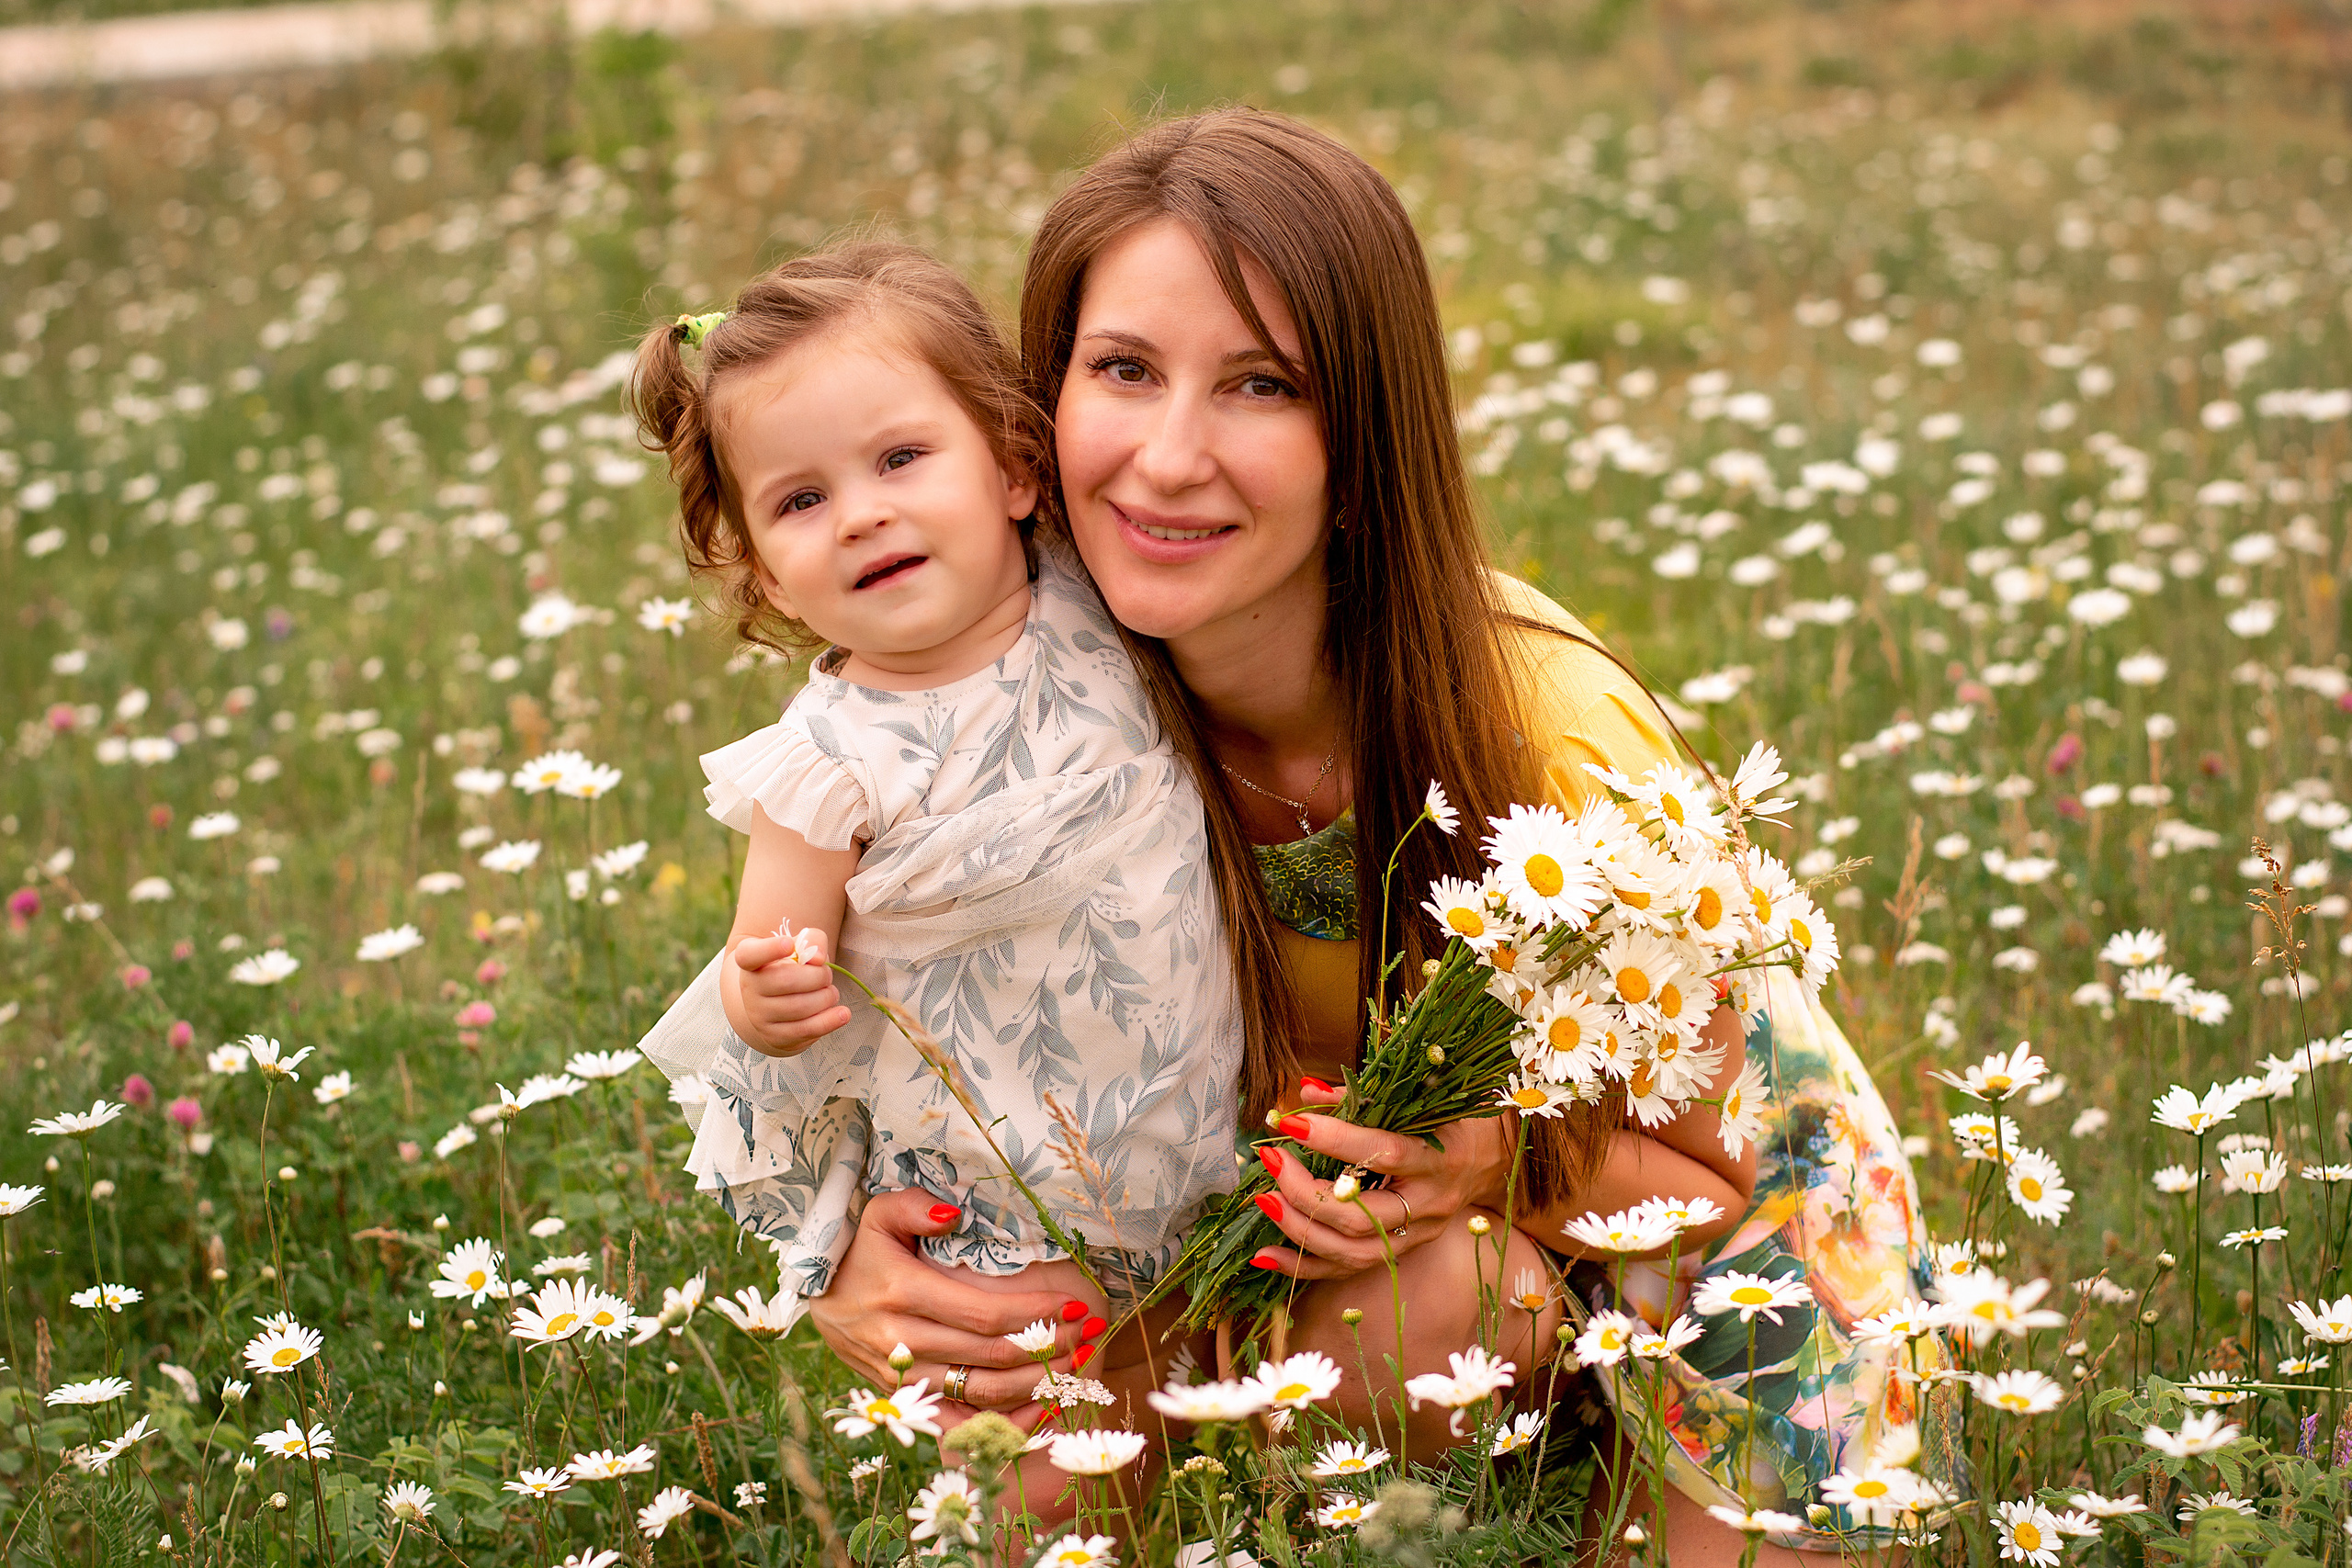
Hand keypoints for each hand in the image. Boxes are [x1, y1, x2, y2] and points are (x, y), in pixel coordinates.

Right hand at [730, 928, 849, 1055]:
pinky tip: (843, 1014)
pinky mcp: (774, 1036)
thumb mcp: (801, 947)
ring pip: (799, 1007)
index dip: (769, 949)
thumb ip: (812, 940)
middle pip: (787, 980)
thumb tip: (818, 958)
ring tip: (830, 993)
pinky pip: (805, 1030)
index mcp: (750, 960)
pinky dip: (829, 1021)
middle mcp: (749, 988)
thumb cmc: (792, 968)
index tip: (788, 944)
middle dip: (818, 976)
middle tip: (827, 976)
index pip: (749, 954)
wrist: (777, 1006)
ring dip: (826, 998)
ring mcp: (758, 1015)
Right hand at [806, 1190, 1095, 1423]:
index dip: (1034, 1315)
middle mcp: (901, 1341)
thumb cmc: (861, 1248)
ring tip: (1077, 1365)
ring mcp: (902, 1376)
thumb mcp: (879, 1214)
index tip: (1077, 1306)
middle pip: (990, 1357)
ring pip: (980, 1394)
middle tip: (1091, 1334)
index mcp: (902, 1293)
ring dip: (1036, 1384)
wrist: (819, 1294)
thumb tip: (953, 1212)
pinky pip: (958, 1423)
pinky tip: (1041, 1412)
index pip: (983, 1314)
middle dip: (1049, 1347)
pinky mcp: (904, 1398)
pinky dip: (1001, 1424)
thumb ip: (914, 1206)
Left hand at [1246, 1082, 1511, 1279]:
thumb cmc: (1445, 1121)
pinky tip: (1263, 1256)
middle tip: (1272, 1159)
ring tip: (1264, 1200)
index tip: (1290, 1122)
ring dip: (1299, 1229)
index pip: (1383, 1153)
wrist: (1487, 1161)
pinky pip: (1346, 1271)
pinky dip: (1301, 1266)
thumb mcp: (1415, 1101)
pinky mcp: (1400, 1256)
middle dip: (1307, 1190)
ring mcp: (1416, 1237)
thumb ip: (1360, 1097)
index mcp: (1438, 1158)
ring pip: (1352, 1251)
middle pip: (1361, 1215)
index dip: (1334, 1139)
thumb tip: (1304, 1093)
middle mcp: (1429, 1205)